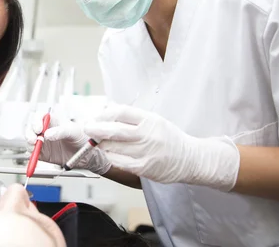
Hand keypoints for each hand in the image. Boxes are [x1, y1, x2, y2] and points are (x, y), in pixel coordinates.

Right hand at [25, 111, 110, 174]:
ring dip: (29, 143)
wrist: (86, 155)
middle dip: (29, 133)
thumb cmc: (82, 138)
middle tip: (34, 139)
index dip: (36, 121)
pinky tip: (35, 154)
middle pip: (31, 128)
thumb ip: (61, 131)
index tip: (38, 128)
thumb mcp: (74, 131)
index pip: (39, 116)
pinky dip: (31, 154)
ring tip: (34, 146)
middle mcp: (45, 130)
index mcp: (52, 121)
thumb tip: (48, 134)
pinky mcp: (42, 154)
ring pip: (29, 140)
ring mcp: (43, 142)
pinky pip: (32, 153)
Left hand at [84, 104, 239, 189]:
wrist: (191, 159)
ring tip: (96, 142)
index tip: (96, 116)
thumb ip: (132, 117)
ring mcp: (146, 152)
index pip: (121, 112)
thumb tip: (108, 110)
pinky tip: (107, 153)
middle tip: (87, 128)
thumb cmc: (169, 139)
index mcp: (150, 120)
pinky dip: (110, 157)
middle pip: (114, 130)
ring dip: (101, 144)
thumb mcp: (155, 121)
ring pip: (114, 147)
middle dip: (96, 129)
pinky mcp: (144, 168)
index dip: (104, 114)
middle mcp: (148, 135)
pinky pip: (120, 162)